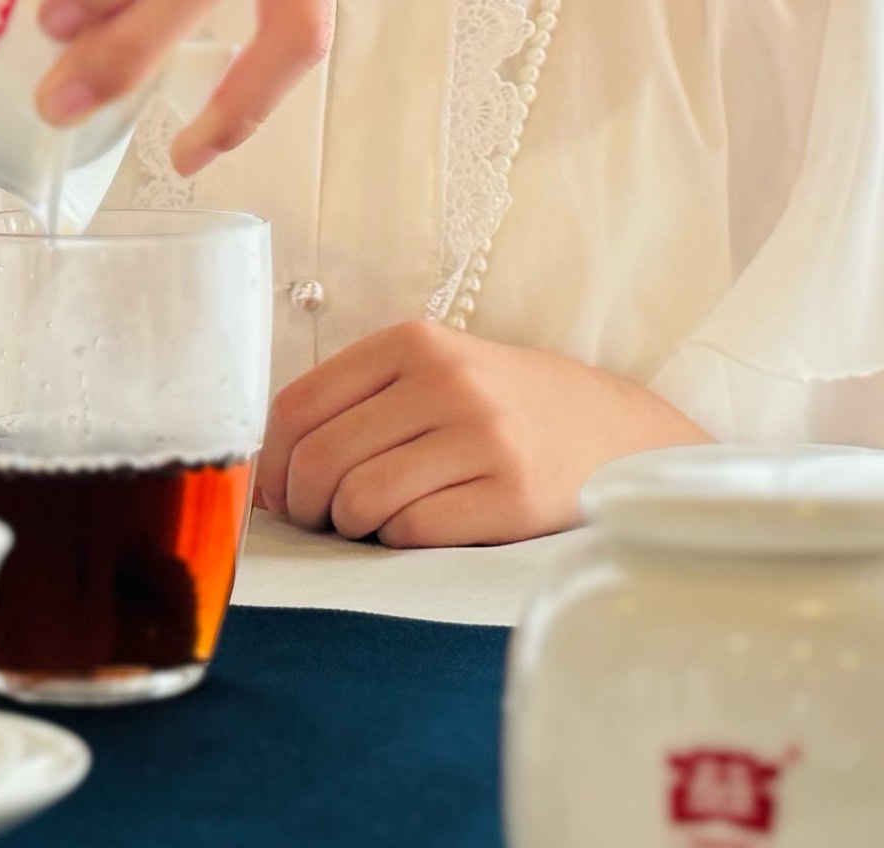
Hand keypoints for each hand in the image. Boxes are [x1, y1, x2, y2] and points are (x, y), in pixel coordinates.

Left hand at [256, 321, 708, 547]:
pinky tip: (417, 526)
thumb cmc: (500, 407)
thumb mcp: (433, 370)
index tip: (279, 494)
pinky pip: (411, 532)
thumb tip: (271, 472)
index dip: (274, 463)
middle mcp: (446, 381)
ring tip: (371, 521)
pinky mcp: (510, 495)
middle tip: (322, 519)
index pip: (298, 407)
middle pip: (322, 459)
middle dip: (305, 504)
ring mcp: (482, 436)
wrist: (612, 431)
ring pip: (360, 500)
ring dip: (350, 526)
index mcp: (413, 342)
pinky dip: (397, 540)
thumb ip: (356, 401)